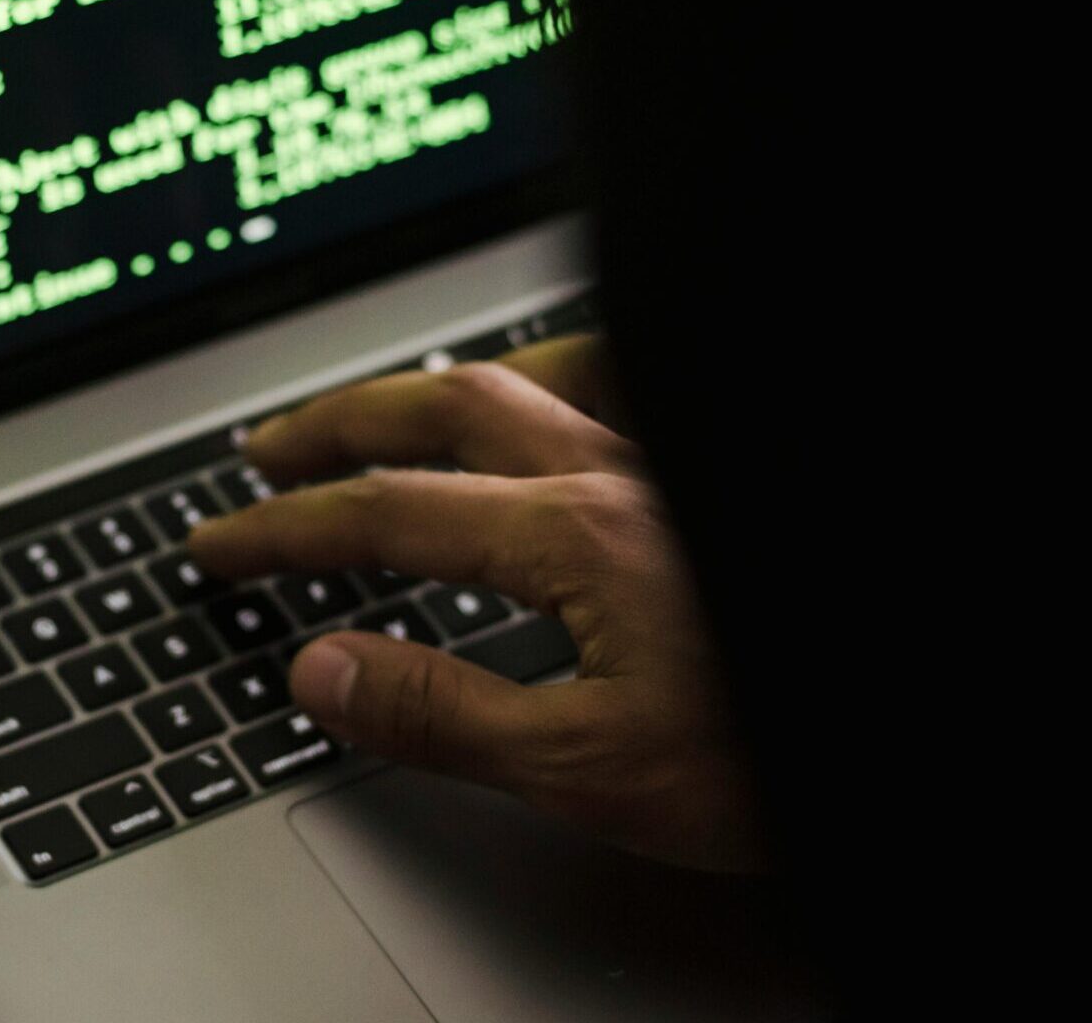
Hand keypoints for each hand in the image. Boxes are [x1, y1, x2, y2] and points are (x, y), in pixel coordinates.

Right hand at [190, 335, 763, 871]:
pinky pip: (622, 383)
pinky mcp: (708, 477)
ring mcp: (672, 461)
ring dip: (436, 388)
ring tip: (387, 413)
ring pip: (532, 374)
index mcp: (577, 537)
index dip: (287, 529)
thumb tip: (322, 671)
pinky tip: (548, 400)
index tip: (222, 544)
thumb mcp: (592, 768)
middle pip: (443, 410)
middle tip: (269, 453)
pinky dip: (557, 377)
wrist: (921, 731)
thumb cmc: (782, 751)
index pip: (389, 516)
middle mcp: (622, 472)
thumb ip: (445, 712)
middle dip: (338, 428)